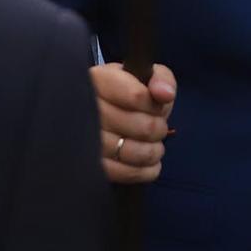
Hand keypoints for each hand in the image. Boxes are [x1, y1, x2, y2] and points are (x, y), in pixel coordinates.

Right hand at [92, 61, 176, 184]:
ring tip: (154, 145)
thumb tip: (165, 94)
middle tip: (158, 128)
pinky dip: (145, 170)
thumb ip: (160, 79)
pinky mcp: (90, 166)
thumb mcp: (144, 76)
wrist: (101, 114)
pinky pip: (125, 173)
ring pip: (133, 152)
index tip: (157, 107)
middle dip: (158, 129)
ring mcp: (85, 140)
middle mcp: (86, 108)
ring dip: (154, 151)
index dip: (155, 106)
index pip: (136, 96)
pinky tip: (149, 163)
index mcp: (98, 80)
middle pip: (141, 126)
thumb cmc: (127, 92)